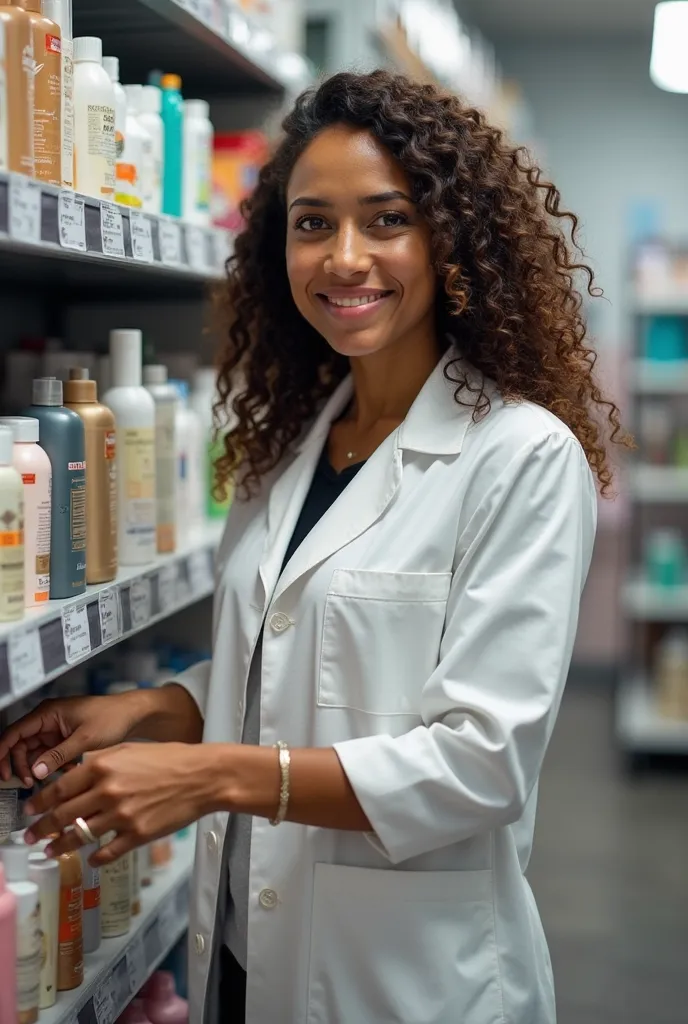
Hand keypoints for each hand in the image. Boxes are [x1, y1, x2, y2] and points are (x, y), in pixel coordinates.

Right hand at [0, 694, 144, 786]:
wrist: (133, 715)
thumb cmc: (112, 717)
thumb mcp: (84, 738)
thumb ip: (58, 755)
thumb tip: (35, 771)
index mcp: (47, 713)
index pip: (14, 733)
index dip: (3, 753)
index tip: (2, 772)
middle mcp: (47, 720)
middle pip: (21, 746)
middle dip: (22, 766)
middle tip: (29, 783)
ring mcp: (55, 730)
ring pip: (35, 754)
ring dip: (40, 768)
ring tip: (50, 780)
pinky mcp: (64, 740)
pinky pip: (49, 756)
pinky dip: (54, 766)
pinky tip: (67, 772)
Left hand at [23, 742, 213, 864]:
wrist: (202, 776)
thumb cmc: (168, 758)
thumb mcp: (128, 749)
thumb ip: (99, 761)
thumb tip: (73, 776)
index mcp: (102, 766)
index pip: (59, 788)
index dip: (39, 802)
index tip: (29, 810)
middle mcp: (107, 791)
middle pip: (64, 815)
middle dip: (42, 828)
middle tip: (30, 836)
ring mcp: (122, 816)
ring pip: (80, 836)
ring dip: (61, 846)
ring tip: (50, 851)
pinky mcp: (137, 835)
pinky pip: (107, 852)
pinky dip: (95, 859)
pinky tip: (89, 860)